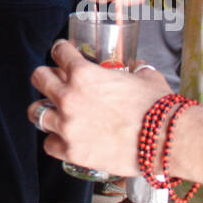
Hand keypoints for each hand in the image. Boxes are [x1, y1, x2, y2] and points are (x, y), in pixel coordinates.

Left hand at [28, 42, 169, 177]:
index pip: (59, 52)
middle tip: (53, 82)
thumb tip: (136, 66)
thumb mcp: (145, 77)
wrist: (166, 140)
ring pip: (36, 112)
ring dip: (45, 110)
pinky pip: (48, 144)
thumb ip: (135, 68)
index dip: (61, 51)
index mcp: (84, 73)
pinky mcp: (72, 151)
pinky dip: (55, 141)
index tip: (62, 54)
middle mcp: (69, 97)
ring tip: (53, 113)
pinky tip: (65, 139)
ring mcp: (68, 125)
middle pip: (39, 78)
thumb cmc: (158, 108)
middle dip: (46, 77)